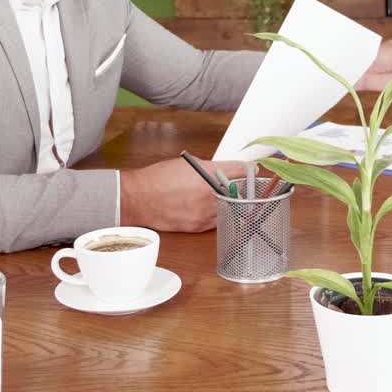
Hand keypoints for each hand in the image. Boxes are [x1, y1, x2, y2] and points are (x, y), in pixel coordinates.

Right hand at [119, 157, 242, 231]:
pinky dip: (218, 214)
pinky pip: (218, 220)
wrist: (137, 199)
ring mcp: (205, 213)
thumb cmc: (157, 179)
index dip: (250, 169)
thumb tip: (224, 170)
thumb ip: (209, 167)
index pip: (241, 170)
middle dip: (242, 187)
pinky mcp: (198, 226)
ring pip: (230, 208)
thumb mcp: (187, 164)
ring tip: (224, 196)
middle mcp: (209, 194)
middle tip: (243, 184)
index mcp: (208, 174)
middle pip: (240, 192)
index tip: (254, 169)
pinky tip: (211, 207)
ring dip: (231, 202)